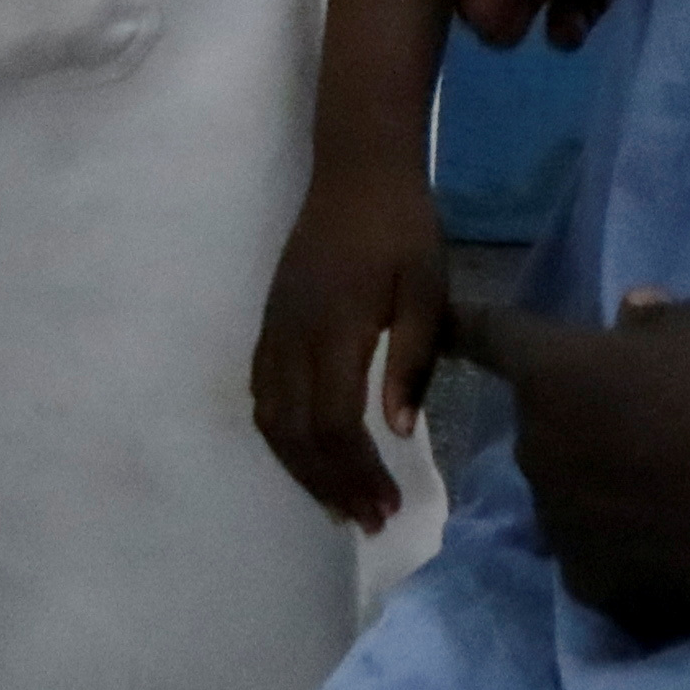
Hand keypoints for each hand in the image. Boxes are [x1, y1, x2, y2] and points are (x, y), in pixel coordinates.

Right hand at [251, 167, 452, 533]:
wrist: (356, 168)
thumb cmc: (402, 227)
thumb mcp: (427, 287)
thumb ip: (414, 358)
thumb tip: (396, 431)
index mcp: (335, 329)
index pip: (332, 423)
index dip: (354, 473)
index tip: (385, 507)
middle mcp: (293, 336)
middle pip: (295, 433)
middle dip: (328, 485)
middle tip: (365, 522)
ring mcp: (274, 329)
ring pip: (270, 419)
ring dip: (300, 468)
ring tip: (335, 503)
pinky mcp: (270, 322)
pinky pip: (261, 393)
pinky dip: (279, 436)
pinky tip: (305, 454)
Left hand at [449, 288, 689, 642]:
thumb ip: (657, 317)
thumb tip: (633, 314)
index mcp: (550, 371)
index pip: (492, 335)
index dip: (466, 324)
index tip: (440, 321)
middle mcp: (534, 444)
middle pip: (542, 422)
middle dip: (574, 416)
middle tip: (638, 422)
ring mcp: (554, 519)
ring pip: (564, 490)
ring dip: (595, 482)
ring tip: (664, 489)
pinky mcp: (584, 580)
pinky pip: (593, 550)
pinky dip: (619, 543)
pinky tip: (668, 542)